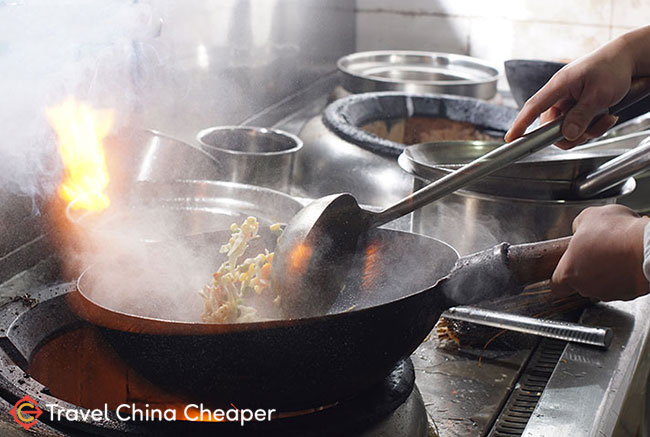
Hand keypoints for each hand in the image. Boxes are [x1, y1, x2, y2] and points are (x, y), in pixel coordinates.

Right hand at [504, 26, 649, 148]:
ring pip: (567, 129)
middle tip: (587, 132)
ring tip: (604, 119)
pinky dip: (594, 126)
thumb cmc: (612, 67)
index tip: (510, 138)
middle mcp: (560, 95)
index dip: (520, 124)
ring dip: (586, 131)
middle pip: (551, 125)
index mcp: (559, 85)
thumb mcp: (599, 94)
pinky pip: (580, 126)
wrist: (629, 58)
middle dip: (569, 135)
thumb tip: (567, 135)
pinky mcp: (579, 107)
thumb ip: (581, 116)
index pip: (533, 107)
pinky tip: (607, 116)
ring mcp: (570, 102)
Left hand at [552, 205, 649, 300]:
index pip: (556, 284)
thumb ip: (578, 226)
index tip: (567, 268)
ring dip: (606, 272)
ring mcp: (608, 293)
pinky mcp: (627, 295)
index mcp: (569, 270)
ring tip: (615, 253)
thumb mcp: (589, 216)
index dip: (562, 274)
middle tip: (597, 252)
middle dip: (588, 268)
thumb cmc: (619, 233)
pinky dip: (624, 276)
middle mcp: (585, 287)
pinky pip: (621, 286)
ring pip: (602, 284)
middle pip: (581, 282)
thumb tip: (579, 229)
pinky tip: (628, 260)